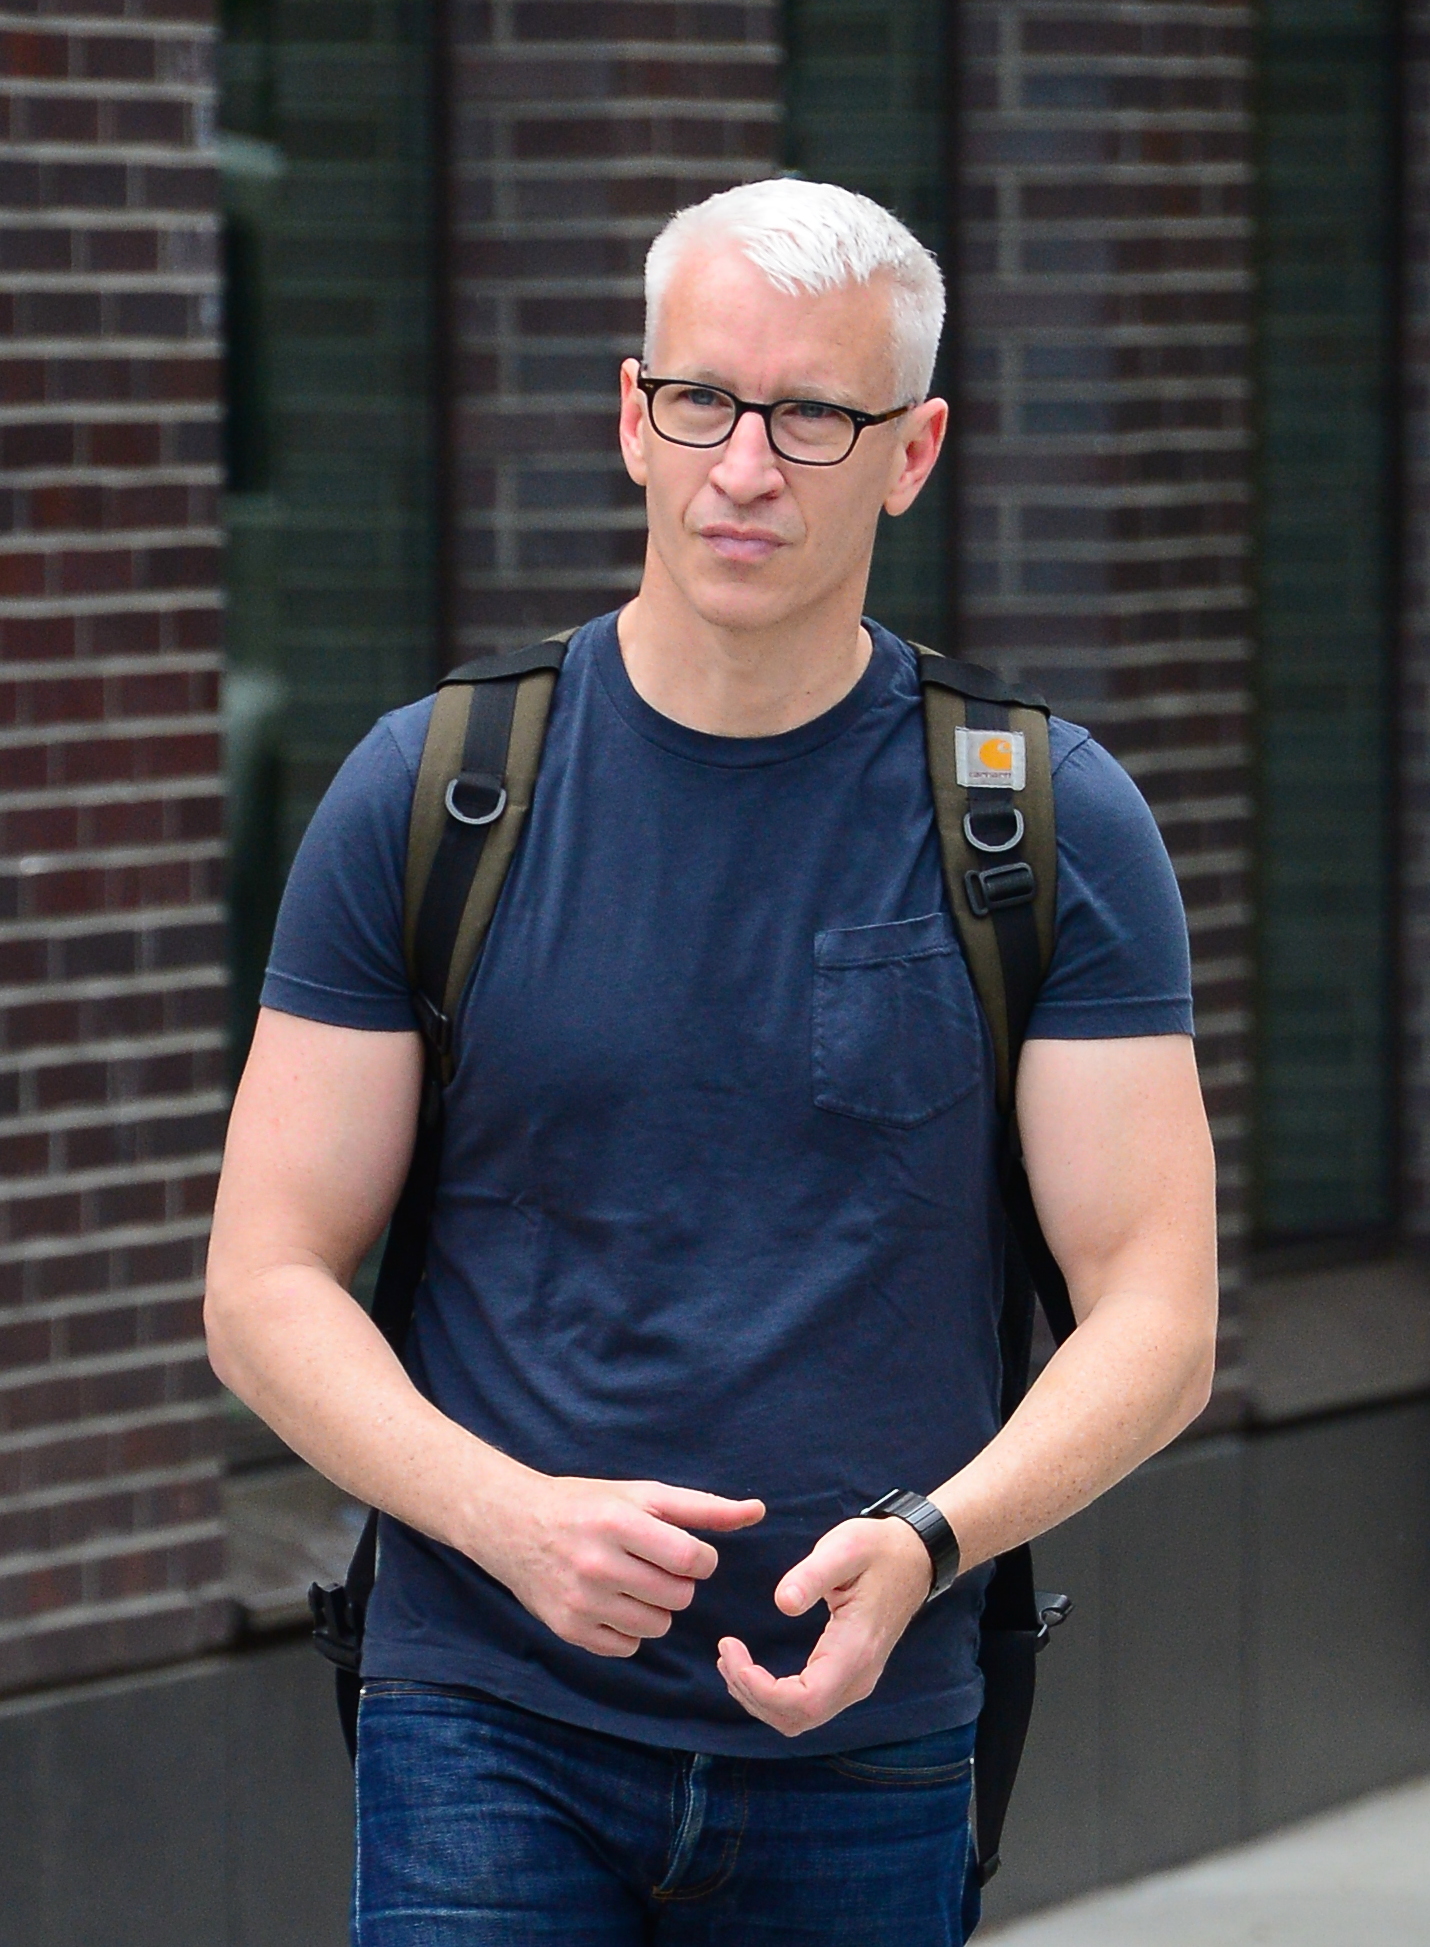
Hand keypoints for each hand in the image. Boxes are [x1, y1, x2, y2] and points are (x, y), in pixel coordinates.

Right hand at [484, 1475, 764, 1658]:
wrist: (515, 1525)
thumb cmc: (588, 1505)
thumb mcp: (642, 1493)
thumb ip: (703, 1507)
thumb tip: (758, 1511)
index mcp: (618, 1522)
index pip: (692, 1559)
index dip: (701, 1559)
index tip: (686, 1552)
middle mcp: (597, 1563)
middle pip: (679, 1596)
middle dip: (679, 1583)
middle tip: (653, 1565)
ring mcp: (581, 1601)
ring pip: (657, 1626)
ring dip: (657, 1608)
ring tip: (634, 1583)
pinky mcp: (569, 1630)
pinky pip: (628, 1647)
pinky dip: (629, 1630)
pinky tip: (611, 1602)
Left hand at [717, 1514, 931, 1735]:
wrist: (913, 1558)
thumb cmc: (878, 1550)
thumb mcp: (845, 1548)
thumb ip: (813, 1575)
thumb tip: (783, 1603)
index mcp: (855, 1650)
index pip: (804, 1701)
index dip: (760, 1689)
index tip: (731, 1650)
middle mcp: (857, 1678)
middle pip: (797, 1718)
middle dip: (752, 1693)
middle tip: (725, 1652)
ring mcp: (854, 1682)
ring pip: (799, 1718)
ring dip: (758, 1698)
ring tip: (731, 1659)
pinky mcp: (848, 1677)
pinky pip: (806, 1706)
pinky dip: (772, 1696)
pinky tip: (751, 1669)